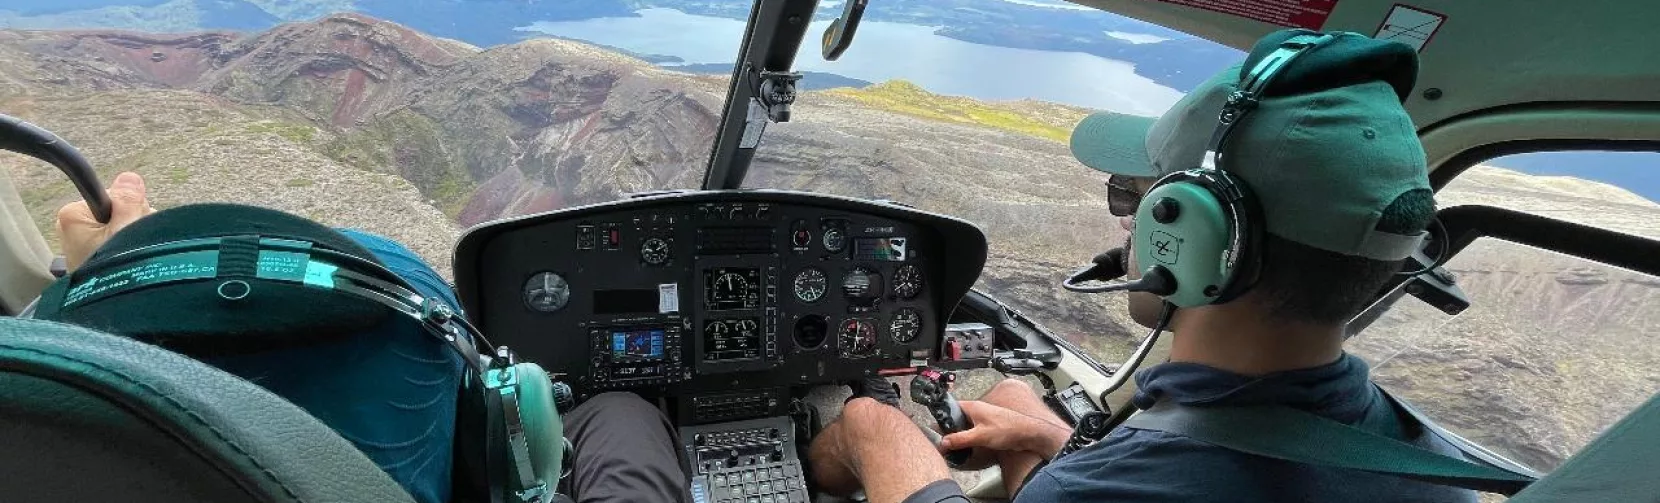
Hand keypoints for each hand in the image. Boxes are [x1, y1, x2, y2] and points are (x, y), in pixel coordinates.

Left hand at [56, 171, 155, 271]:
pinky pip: (125, 246)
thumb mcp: (128, 227)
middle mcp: (76, 230)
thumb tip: (128, 178)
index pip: (114, 196)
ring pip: (126, 229)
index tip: (136, 224)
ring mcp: (88, 247)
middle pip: (120, 212)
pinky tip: (137, 265)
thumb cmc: (117, 270)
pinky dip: (135, 252)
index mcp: (74, 216)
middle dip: (137, 224)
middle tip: (138, 244)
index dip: (132, 208)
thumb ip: (129, 199)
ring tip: (139, 259)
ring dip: (139, 240)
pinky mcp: (100, 262)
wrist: (117, 310)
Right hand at [940, 400, 1071, 456]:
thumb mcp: (979, 436)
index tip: (934, 428)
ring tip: (953, 444)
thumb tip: (943, 442)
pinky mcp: (990, 427)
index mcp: (973, 406)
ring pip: (966, 425)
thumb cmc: (1007, 429)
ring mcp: (984, 418)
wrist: (1028, 434)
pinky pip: (974, 431)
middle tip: (942, 440)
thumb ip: (960, 439)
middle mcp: (978, 410)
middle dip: (950, 428)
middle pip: (957, 417)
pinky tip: (968, 446)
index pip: (950, 407)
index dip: (941, 416)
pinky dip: (969, 437)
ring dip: (960, 434)